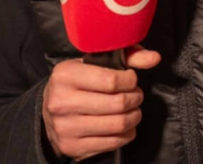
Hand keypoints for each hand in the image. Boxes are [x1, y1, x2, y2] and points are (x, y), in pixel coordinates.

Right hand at [42, 46, 160, 160]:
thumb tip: (154, 58)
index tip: (131, 79)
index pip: (111, 80)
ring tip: (132, 109)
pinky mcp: (73, 147)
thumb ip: (126, 56)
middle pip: (118, 103)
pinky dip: (127, 133)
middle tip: (135, 95)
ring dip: (134, 116)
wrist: (48, 112)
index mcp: (66, 75)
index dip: (130, 80)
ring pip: (118, 124)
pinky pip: (113, 142)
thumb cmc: (77, 82)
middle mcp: (62, 102)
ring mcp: (66, 127)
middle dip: (135, 98)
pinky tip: (124, 125)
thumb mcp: (94, 62)